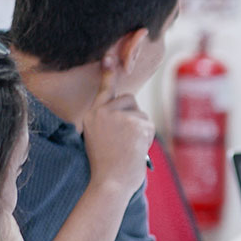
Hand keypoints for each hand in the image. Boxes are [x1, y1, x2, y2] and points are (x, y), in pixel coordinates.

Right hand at [82, 61, 154, 196]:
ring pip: (141, 115)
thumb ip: (111, 122)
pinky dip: (146, 139)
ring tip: (129, 148)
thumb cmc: (107, 167)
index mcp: (92, 115)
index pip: (104, 90)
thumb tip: (130, 112)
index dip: (108, 73)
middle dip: (134, 116)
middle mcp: (103, 112)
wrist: (109, 183)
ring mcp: (117, 116)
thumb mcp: (100, 139)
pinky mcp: (132, 123)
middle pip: (130, 100)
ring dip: (141, 131)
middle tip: (127, 140)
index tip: (110, 57)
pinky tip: (136, 150)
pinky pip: (148, 125)